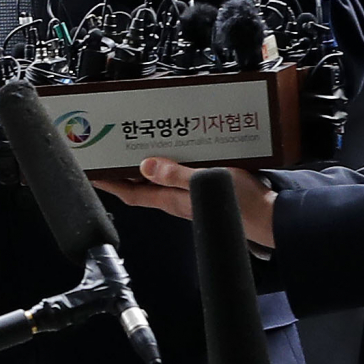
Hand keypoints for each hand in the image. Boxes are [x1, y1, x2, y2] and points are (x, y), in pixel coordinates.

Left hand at [96, 157, 276, 247]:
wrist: (271, 218)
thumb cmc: (243, 205)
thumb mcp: (206, 181)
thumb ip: (176, 175)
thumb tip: (146, 166)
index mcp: (171, 199)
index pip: (130, 192)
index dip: (109, 183)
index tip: (92, 172)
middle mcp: (176, 199)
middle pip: (141, 184)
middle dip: (123, 169)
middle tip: (110, 151)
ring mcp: (189, 197)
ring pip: (159, 179)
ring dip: (146, 165)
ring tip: (136, 146)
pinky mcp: (203, 192)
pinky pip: (178, 177)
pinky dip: (170, 165)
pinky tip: (175, 153)